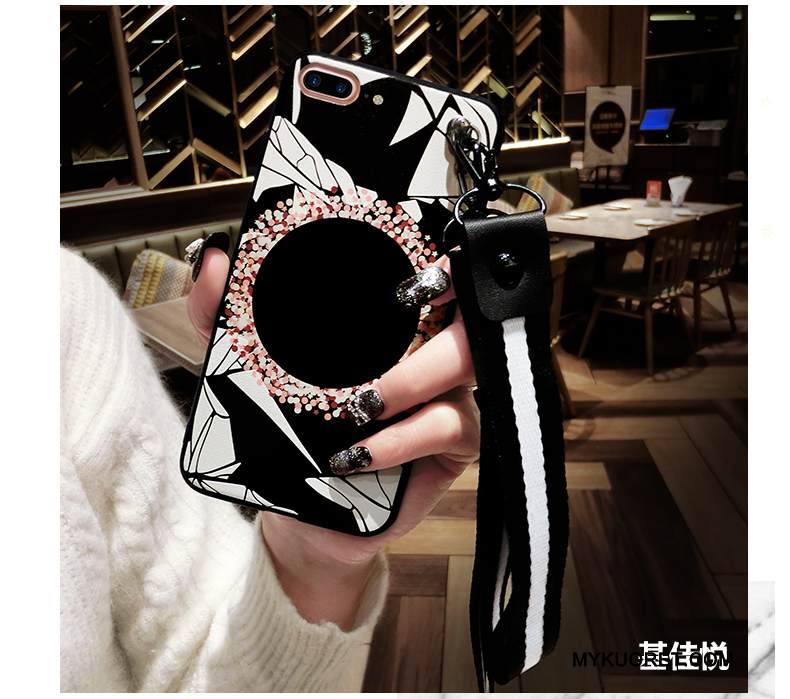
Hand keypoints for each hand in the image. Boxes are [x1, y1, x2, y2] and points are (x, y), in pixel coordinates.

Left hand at [187, 245, 478, 628]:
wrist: (306, 507)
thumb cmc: (292, 432)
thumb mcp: (250, 370)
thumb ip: (226, 317)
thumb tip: (213, 262)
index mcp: (394, 324)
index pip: (429, 276)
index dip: (439, 261)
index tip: (418, 263)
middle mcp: (430, 349)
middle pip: (462, 307)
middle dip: (447, 299)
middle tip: (406, 304)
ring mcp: (448, 394)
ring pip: (463, 363)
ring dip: (413, 376)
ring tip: (362, 403)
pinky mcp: (453, 442)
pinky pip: (444, 425)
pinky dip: (399, 439)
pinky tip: (358, 453)